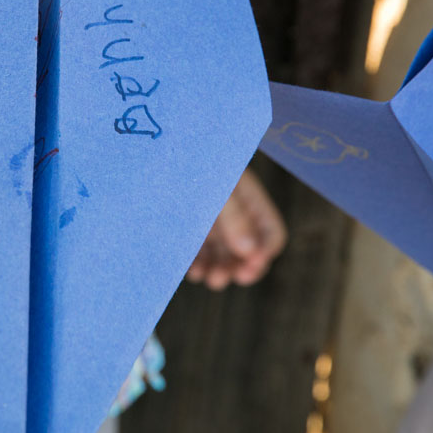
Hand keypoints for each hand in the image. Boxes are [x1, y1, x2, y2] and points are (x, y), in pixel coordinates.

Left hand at [185, 168, 286, 289]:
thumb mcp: (219, 186)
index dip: (264, 252)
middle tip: (220, 279)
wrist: (161, 153)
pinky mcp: (190, 230)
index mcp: (251, 202)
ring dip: (219, 271)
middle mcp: (235, 217)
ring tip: (209, 278)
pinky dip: (199, 266)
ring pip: (223, 258)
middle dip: (237, 268)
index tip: (251, 264)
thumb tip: (249, 252)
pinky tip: (193, 271)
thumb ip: (234, 216)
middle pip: (247, 253)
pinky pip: (200, 255)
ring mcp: (213, 224)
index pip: (270, 234)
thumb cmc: (195, 163)